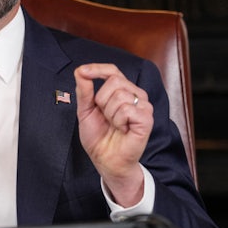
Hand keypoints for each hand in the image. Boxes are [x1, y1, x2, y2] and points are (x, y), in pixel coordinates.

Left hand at [74, 63, 153, 206]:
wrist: (105, 159)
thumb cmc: (98, 137)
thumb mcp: (85, 111)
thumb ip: (84, 91)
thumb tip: (80, 71)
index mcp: (122, 91)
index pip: (112, 70)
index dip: (98, 69)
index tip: (82, 72)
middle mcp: (135, 95)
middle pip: (114, 81)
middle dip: (101, 101)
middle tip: (105, 117)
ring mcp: (143, 106)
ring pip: (119, 96)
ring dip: (109, 114)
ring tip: (114, 125)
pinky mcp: (147, 118)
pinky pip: (126, 109)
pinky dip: (118, 121)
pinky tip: (123, 129)